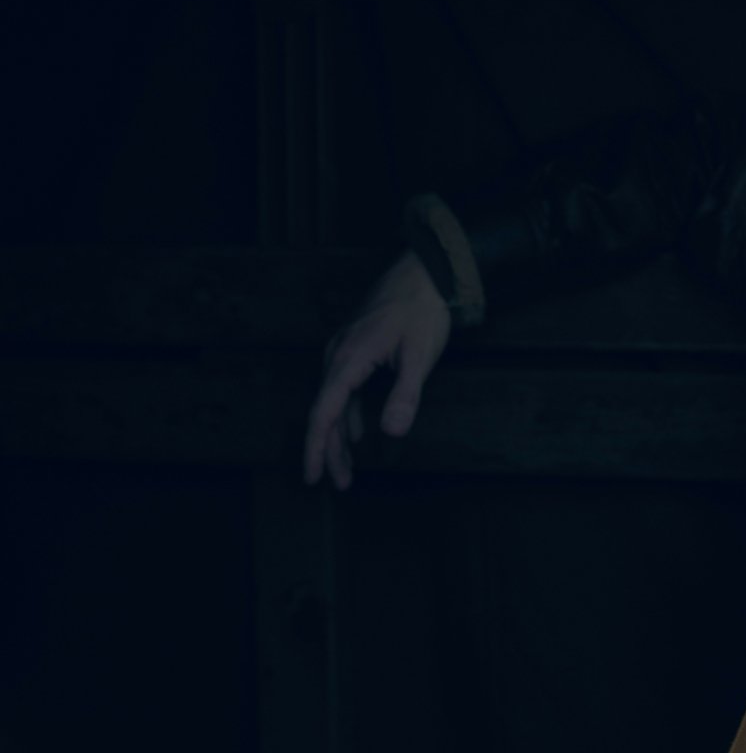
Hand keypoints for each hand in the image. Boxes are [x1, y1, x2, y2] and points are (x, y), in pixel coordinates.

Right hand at [303, 250, 451, 488]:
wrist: (425, 270)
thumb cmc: (422, 310)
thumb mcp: (420, 356)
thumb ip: (406, 395)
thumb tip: (391, 433)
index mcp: (349, 359)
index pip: (325, 412)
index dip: (316, 447)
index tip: (312, 475)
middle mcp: (338, 354)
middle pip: (327, 412)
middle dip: (329, 450)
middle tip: (338, 483)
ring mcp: (344, 349)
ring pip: (334, 401)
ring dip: (340, 435)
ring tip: (346, 468)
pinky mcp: (356, 346)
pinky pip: (344, 388)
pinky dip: (349, 414)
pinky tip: (358, 432)